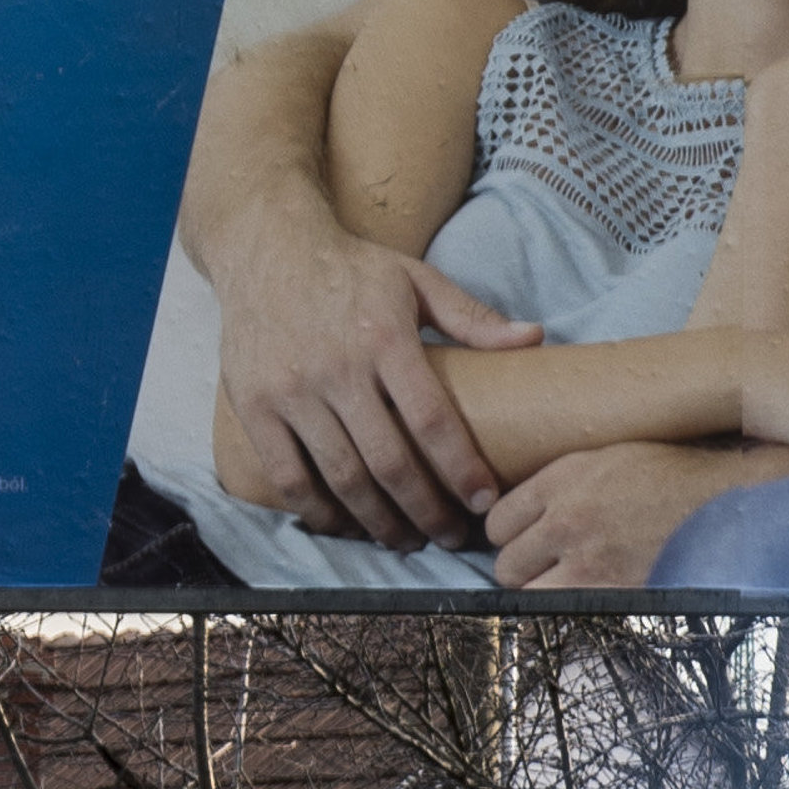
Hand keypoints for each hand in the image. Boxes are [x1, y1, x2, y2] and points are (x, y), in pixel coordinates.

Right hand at [210, 226, 533, 546]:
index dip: (461, 469)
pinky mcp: (254, 408)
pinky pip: (288, 477)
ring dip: (379, 522)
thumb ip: (472, 316)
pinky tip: (345, 524)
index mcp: (384, 337)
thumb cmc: (351, 269)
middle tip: (449, 537)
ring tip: (405, 539)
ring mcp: (290, 391)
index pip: (431, 420)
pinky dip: (319, 512)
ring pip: (341, 478)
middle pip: (389, 463)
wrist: (266, 249)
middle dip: (426, 511)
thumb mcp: (415, 280)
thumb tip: (534, 338)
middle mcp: (335, 368)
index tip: (483, 501)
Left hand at [485, 440, 788, 589]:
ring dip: (540, 591)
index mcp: (565, 478)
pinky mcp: (610, 592)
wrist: (729, 503)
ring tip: (564, 583)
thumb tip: (529, 505)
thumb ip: (564, 480)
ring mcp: (587, 560)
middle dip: (521, 567)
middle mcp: (567, 517)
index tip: (523, 539)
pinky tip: (586, 597)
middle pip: (505, 562)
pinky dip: (567, 609)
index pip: (497, 519)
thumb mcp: (612, 457)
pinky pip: (561, 611)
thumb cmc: (677, 477)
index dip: (509, 534)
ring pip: (526, 592)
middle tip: (544, 565)